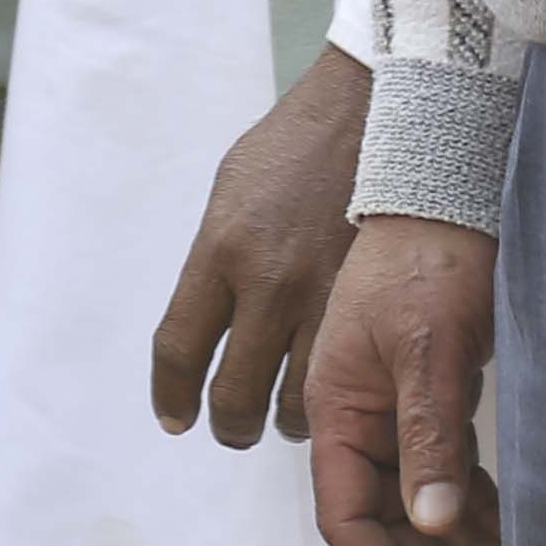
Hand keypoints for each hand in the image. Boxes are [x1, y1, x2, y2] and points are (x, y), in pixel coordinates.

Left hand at [153, 45, 373, 444]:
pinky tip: (334, 399)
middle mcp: (267, 284)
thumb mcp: (230, 198)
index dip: (171, 395)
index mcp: (219, 251)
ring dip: (286, 421)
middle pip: (235, 391)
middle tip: (232, 430)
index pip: (179, 349)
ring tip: (284, 418)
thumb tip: (209, 318)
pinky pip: (349, 378)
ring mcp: (325, 299)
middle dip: (229, 425)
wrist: (372, 115)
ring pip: (299, 400)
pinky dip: (337, 400)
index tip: (174, 418)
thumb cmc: (293, 151)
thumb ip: (216, 261)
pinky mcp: (374, 304)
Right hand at [303, 212, 502, 545]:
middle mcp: (359, 419)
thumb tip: (430, 526)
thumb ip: (427, 439)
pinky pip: (445, 475)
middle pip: (381, 518)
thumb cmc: (427, 268)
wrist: (450, 203)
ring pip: (417, 503)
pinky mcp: (432, 402)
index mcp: (336, 407)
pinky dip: (470, 513)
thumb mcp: (427, 353)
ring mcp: (396, 412)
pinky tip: (502, 541)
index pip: (344, 511)